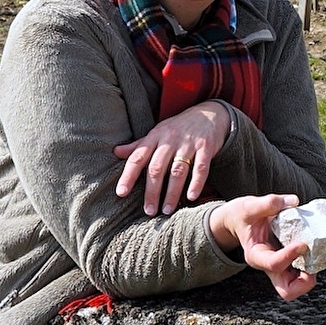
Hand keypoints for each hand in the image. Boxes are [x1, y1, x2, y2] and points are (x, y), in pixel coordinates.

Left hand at [114, 101, 230, 216]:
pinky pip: (201, 167)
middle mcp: (170, 140)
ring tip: (167, 210)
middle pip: (157, 168)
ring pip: (177, 171)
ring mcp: (188, 144)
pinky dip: (196, 182)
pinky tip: (191, 197)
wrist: (210, 113)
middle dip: (152, 191)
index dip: (128, 175)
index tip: (121, 193)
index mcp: (154, 137)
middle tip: (149, 211)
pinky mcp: (206, 147)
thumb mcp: (158, 132)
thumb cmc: (179, 127)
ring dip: (172, 192)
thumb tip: (116, 152)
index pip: (137, 157)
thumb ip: (139, 145)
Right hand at [209, 194, 316, 300]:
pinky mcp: (288, 262)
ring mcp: (279, 267)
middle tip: (313, 267)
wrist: (239, 220)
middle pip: (287, 290)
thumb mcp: (249, 206)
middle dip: (304, 283)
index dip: (289, 257)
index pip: (274, 264)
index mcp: (256, 255)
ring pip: (296, 286)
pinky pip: (302, 272)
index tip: (302, 244)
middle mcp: (268, 266)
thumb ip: (269, 203)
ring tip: (318, 255)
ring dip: (310, 276)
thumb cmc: (243, 215)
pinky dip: (312, 265)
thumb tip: (293, 201)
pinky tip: (317, 249)